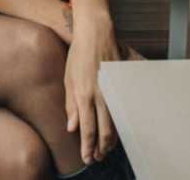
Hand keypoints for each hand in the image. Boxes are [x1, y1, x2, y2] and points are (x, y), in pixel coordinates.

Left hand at [63, 0, 120, 163]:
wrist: (96, 32)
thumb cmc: (78, 54)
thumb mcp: (68, 79)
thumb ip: (71, 105)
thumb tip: (72, 127)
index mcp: (83, 94)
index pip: (87, 129)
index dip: (88, 147)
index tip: (87, 158)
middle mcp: (99, 94)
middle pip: (104, 130)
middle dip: (101, 148)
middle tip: (97, 158)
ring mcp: (113, 88)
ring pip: (116, 122)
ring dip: (111, 138)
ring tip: (107, 149)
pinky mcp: (121, 82)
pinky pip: (122, 108)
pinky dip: (120, 122)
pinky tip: (117, 129)